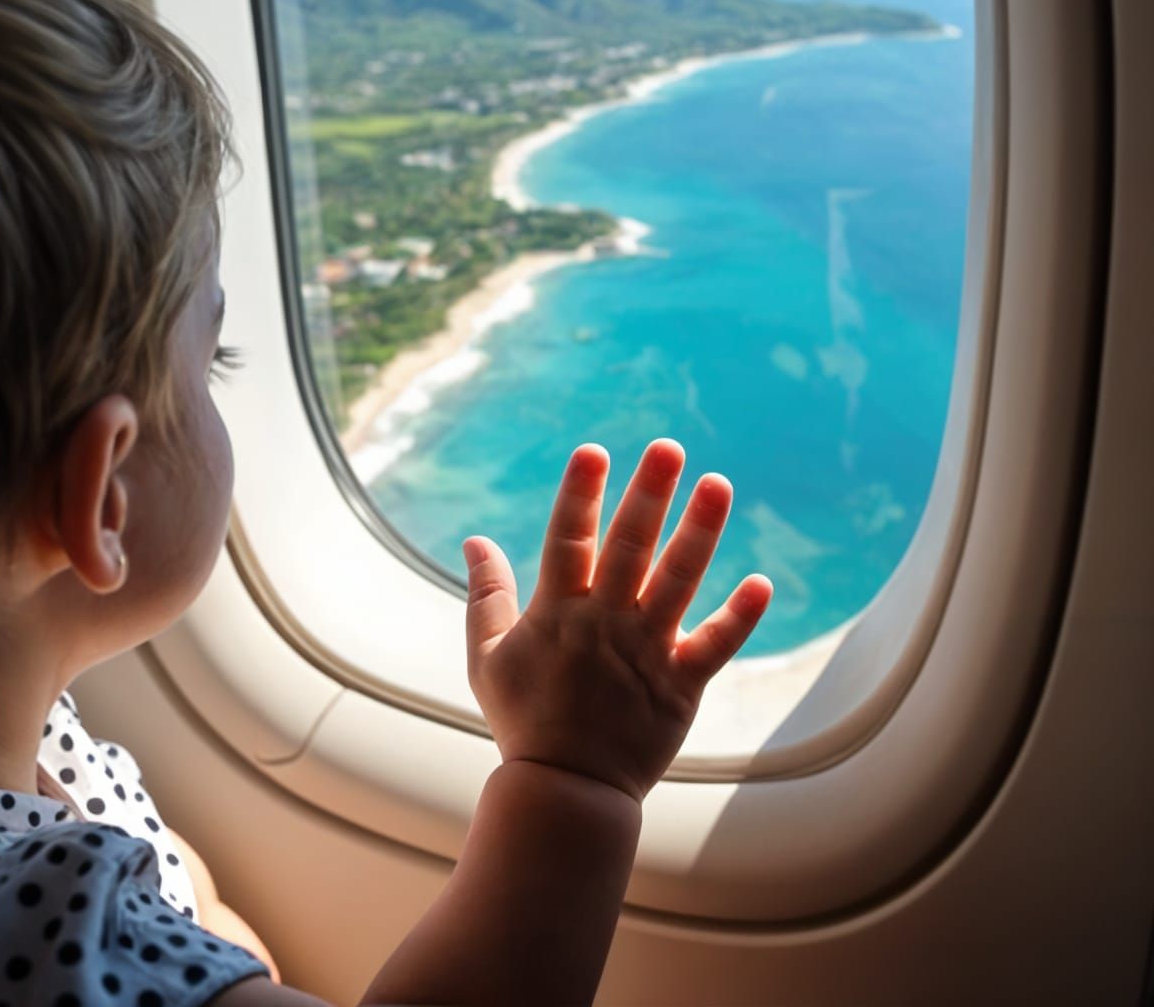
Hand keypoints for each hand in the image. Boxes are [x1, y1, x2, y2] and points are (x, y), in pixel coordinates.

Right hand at [462, 439, 771, 801]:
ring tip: (719, 484)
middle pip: (631, 545)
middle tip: (669, 447)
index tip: (594, 451)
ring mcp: (646, 652)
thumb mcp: (488, 655)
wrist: (567, 791)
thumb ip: (486, 594)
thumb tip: (474, 539)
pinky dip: (740, 616)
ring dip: (700, 531)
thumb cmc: (523, 719)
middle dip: (649, 492)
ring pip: (679, 581)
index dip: (581, 493)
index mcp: (558, 611)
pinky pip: (716, 646)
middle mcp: (605, 622)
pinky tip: (763, 582)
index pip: (568, 538)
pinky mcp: (680, 686)